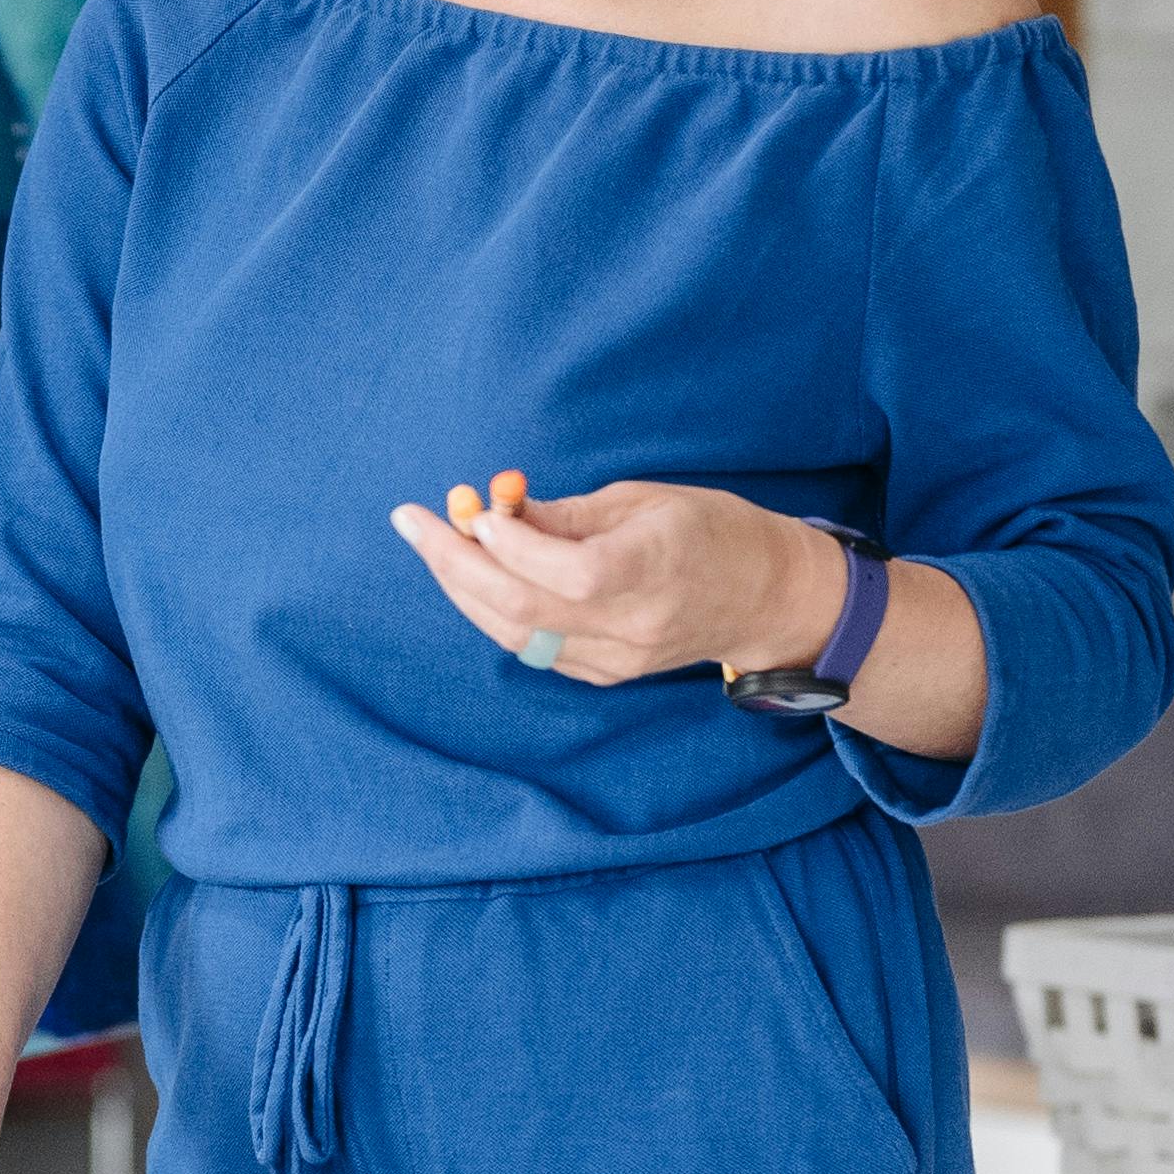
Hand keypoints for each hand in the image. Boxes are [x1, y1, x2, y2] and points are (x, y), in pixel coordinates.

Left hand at [387, 476, 841, 689]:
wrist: (762, 597)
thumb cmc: (709, 530)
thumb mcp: (646, 499)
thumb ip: (567, 514)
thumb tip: (493, 509)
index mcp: (657, 570)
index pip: (570, 573)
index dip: (512, 545)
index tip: (475, 509)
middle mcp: (635, 625)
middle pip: (524, 610)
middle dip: (455, 564)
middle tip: (411, 521)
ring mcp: (617, 658)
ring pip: (515, 634)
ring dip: (461, 588)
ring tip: (429, 541)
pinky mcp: (604, 674)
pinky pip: (530, 646)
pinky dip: (491, 609)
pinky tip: (468, 574)